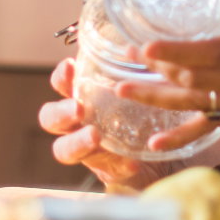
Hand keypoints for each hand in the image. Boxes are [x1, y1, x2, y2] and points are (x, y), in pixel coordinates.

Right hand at [36, 57, 156, 189]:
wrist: (168, 154)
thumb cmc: (150, 114)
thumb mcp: (144, 89)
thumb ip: (134, 72)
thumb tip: (139, 45)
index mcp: (83, 99)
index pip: (61, 85)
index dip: (62, 77)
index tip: (71, 66)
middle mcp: (78, 125)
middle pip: (50, 119)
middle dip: (60, 112)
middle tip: (79, 108)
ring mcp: (90, 152)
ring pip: (64, 150)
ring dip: (78, 142)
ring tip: (95, 136)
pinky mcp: (109, 174)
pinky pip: (107, 171)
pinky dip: (119, 165)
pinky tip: (132, 162)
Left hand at [118, 0, 219, 153]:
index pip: (214, 53)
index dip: (178, 54)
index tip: (146, 48)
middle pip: (200, 80)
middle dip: (159, 72)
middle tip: (126, 57)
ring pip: (199, 104)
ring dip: (159, 99)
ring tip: (123, 90)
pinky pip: (213, 125)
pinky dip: (183, 134)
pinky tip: (155, 142)